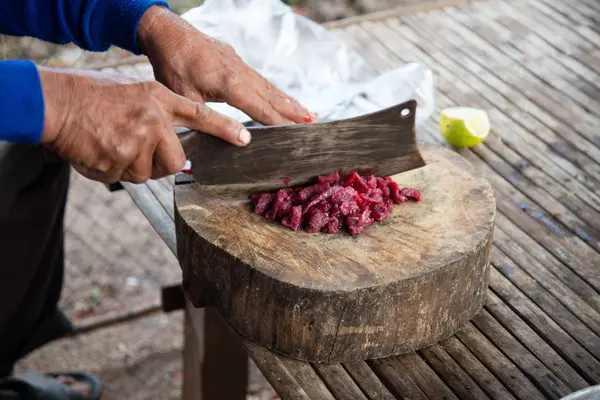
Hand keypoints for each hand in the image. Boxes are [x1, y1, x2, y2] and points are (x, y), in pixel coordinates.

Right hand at [38, 67, 250, 183]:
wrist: (55, 103)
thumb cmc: (92, 96)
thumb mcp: (133, 92)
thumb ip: (157, 113)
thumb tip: (170, 139)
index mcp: (158, 99)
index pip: (200, 116)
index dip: (224, 129)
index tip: (245, 139)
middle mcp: (153, 120)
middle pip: (176, 162)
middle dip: (161, 164)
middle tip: (140, 151)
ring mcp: (137, 142)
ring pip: (146, 174)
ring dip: (130, 167)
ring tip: (111, 144)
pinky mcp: (118, 161)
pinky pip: (122, 179)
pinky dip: (109, 171)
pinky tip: (97, 151)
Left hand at [137, 6, 314, 128]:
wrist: (167, 33)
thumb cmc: (173, 65)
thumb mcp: (184, 97)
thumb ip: (207, 119)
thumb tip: (223, 138)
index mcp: (229, 83)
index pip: (260, 108)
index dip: (279, 121)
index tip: (297, 131)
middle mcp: (240, 72)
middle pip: (272, 96)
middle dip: (293, 111)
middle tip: (313, 123)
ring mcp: (240, 64)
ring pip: (269, 86)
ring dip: (289, 101)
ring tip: (307, 113)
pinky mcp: (236, 60)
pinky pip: (261, 79)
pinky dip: (275, 90)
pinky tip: (281, 97)